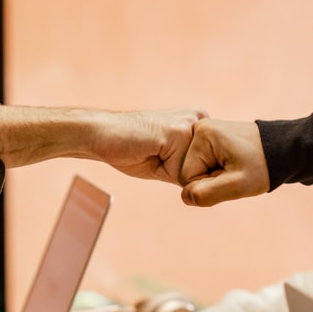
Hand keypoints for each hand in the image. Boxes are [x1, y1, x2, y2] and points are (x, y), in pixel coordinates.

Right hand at [0, 106, 204, 182]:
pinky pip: (183, 173)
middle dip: (180, 173)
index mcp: (199, 123)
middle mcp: (200, 120)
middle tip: (155, 152)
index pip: (208, 166)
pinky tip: (151, 150)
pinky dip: (165, 172)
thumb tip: (211, 191)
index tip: (161, 155)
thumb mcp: (168, 162)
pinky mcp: (179, 133)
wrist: (101, 133)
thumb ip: (190, 171)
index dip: (183, 173)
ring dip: (172, 172)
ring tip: (153, 150)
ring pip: (195, 174)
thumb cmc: (131, 149)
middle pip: (206, 171)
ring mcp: (191, 125)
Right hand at [178, 119, 269, 206]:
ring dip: (216, 177)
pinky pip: (204, 164)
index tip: (231, 176)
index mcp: (202, 135)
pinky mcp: (210, 138)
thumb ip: (207, 194)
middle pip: (190, 172)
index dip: (208, 186)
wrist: (283, 150)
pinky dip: (219, 170)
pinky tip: (234, 164)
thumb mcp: (237, 185)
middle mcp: (198, 129)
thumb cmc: (262, 166)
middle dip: (211, 180)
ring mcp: (204, 132)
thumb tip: (185, 197)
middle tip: (235, 172)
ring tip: (236, 168)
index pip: (186, 177)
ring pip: (197, 170)